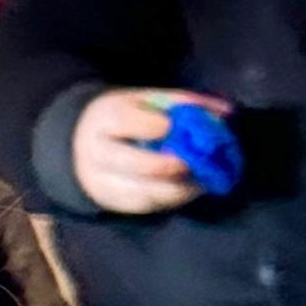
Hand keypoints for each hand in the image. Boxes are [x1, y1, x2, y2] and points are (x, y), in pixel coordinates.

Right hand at [71, 88, 227, 214]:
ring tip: (203, 177)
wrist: (80, 144)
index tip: (183, 126)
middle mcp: (97, 153)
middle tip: (197, 162)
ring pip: (145, 192)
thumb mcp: (146, 100)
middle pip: (137, 165)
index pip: (127, 122)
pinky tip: (191, 187)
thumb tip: (225, 112)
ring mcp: (101, 181)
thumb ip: (183, 104)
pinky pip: (148, 206)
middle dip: (174, 166)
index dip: (161, 126)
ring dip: (181, 187)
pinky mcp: (113, 202)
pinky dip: (175, 198)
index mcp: (103, 118)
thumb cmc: (125, 118)